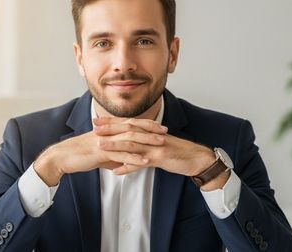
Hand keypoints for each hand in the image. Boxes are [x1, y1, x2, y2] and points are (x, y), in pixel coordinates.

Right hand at [33, 117, 167, 185]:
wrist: (62, 157)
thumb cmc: (77, 156)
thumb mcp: (97, 155)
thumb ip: (110, 157)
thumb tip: (119, 164)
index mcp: (106, 130)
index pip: (129, 123)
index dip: (144, 123)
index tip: (158, 126)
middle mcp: (106, 132)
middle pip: (132, 127)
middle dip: (150, 129)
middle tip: (165, 131)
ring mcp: (104, 141)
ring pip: (129, 139)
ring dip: (146, 141)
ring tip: (161, 144)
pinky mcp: (100, 152)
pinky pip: (120, 154)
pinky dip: (134, 158)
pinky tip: (145, 161)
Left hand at [94, 117, 215, 177]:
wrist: (198, 159)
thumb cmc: (178, 153)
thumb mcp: (159, 147)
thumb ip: (143, 147)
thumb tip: (126, 154)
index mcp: (150, 132)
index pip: (128, 124)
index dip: (112, 122)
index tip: (97, 121)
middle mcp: (151, 136)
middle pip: (127, 130)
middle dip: (109, 129)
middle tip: (94, 128)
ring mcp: (156, 146)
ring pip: (132, 144)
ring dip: (115, 145)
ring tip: (100, 147)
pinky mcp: (161, 157)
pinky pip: (142, 162)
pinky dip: (128, 167)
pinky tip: (116, 171)